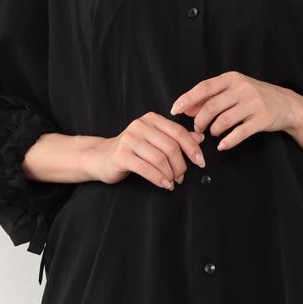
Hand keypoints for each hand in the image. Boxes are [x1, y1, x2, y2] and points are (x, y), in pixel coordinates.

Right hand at [85, 112, 205, 190]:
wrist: (101, 157)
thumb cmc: (132, 150)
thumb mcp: (155, 141)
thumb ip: (176, 138)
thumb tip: (199, 138)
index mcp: (151, 119)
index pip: (178, 132)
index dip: (192, 148)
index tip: (200, 162)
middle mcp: (140, 125)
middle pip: (171, 146)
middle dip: (181, 165)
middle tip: (182, 177)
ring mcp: (129, 139)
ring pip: (160, 158)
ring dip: (170, 174)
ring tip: (172, 182)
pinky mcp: (121, 154)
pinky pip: (147, 168)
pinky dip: (159, 179)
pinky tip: (164, 184)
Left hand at [169, 71, 300, 150]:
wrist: (286, 104)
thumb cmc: (255, 97)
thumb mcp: (234, 91)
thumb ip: (211, 97)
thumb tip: (187, 108)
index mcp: (232, 79)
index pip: (204, 88)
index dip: (187, 99)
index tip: (174, 110)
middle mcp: (243, 88)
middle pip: (211, 107)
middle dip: (200, 122)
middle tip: (197, 130)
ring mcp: (254, 103)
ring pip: (223, 121)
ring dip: (213, 131)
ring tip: (212, 134)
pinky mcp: (263, 118)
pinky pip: (240, 132)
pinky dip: (228, 141)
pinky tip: (222, 145)